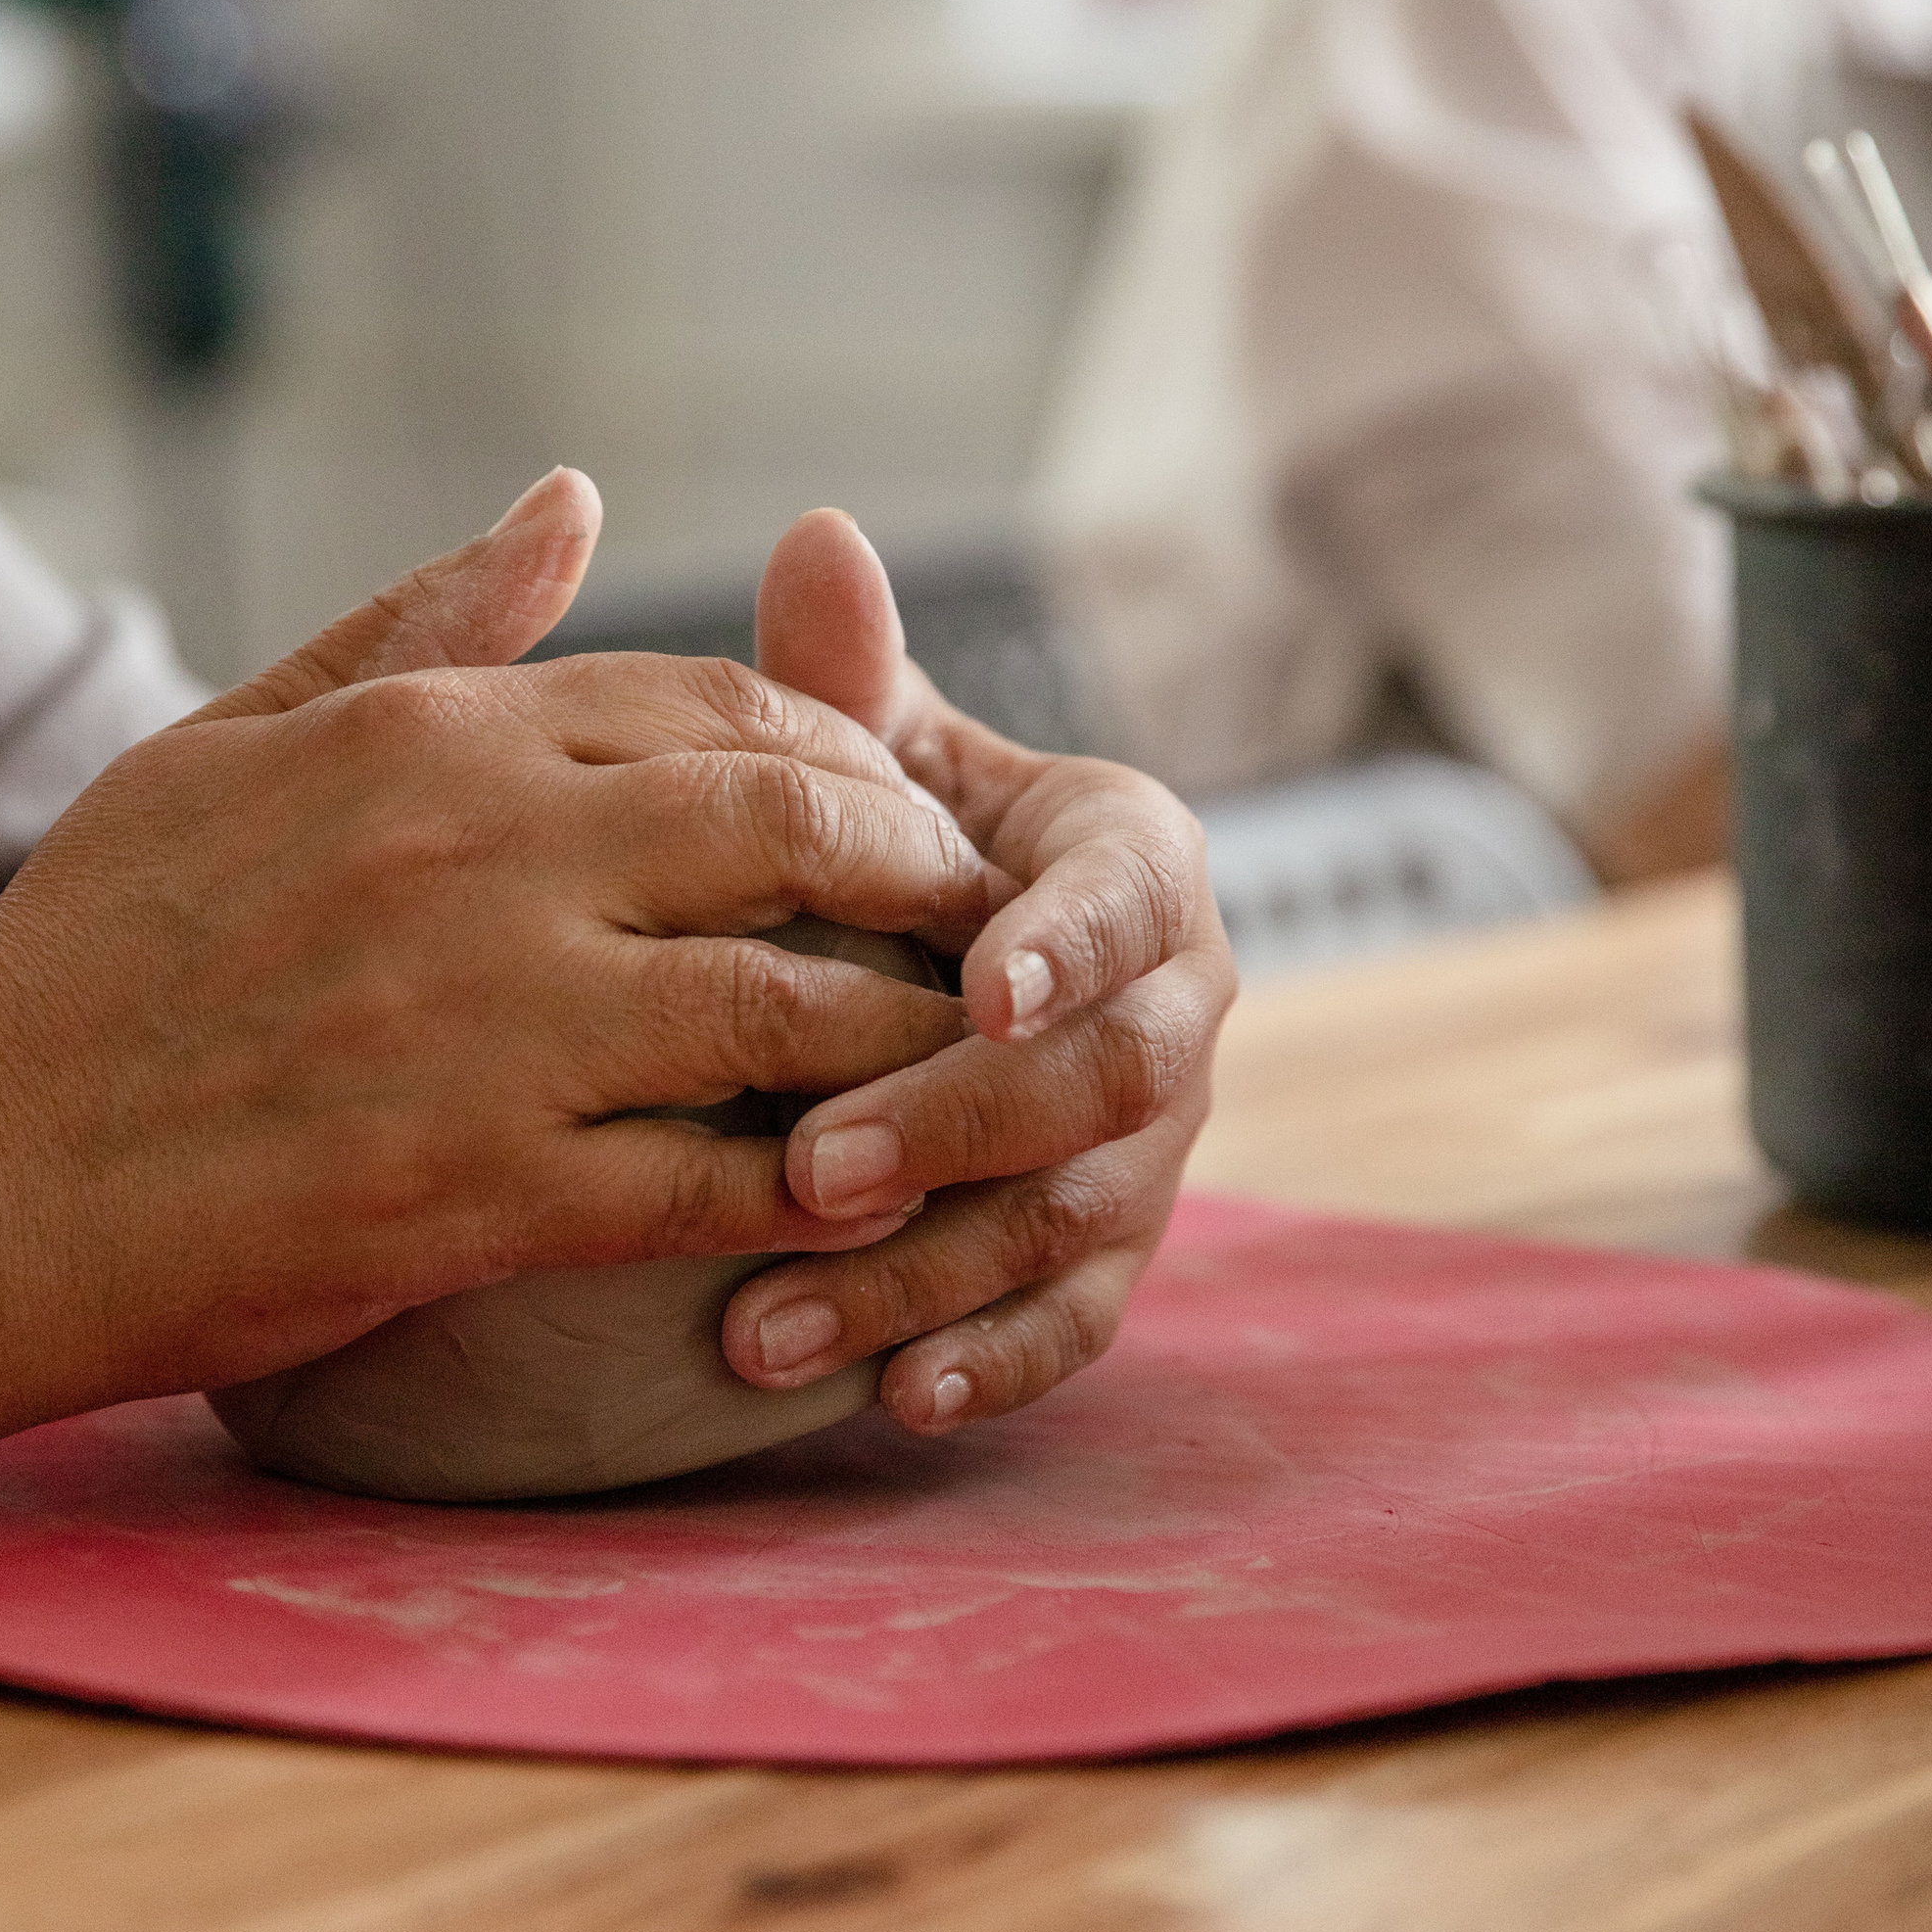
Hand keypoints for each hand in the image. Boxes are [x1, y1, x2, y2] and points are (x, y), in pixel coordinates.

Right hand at [0, 476, 993, 1402]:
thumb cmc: (100, 948)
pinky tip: (870, 1196)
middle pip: (793, 823)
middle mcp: (481, 853)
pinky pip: (716, 1178)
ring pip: (789, 1001)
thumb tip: (572, 494)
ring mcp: (488, 1024)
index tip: (892, 808)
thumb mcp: (238, 736)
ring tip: (962, 1057)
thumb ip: (422, 616)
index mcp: (434, 735)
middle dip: (917, 868)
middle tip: (972, 922)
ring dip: (905, 1031)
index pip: (719, 703)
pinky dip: (818, 1186)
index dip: (845, 752)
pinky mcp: (479, 1190)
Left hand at [718, 510, 1234, 1436]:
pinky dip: (993, 1361)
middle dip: (959, 1126)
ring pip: (1073, 1218)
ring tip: (763, 1323)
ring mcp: (1148, 1147)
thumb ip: (847, 684)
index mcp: (1127, 864)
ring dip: (929, 1272)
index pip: (1124, 898)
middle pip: (1105, 1078)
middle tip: (807, 1167)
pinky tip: (892, 1399)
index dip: (1066, 941)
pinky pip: (1076, 1321)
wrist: (930, 979)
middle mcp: (1168, 1009)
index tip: (981, 984)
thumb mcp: (872, 769)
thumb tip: (814, 533)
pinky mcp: (1108, 1253)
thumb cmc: (890, 851)